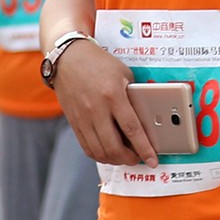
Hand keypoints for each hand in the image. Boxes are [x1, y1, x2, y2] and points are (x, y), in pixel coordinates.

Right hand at [53, 41, 156, 165]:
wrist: (67, 59)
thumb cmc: (99, 63)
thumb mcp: (124, 74)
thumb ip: (134, 96)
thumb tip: (146, 119)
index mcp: (113, 95)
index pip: (132, 129)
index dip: (144, 148)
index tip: (153, 160)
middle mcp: (96, 109)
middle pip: (114, 147)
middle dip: (129, 159)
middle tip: (138, 159)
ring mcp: (83, 118)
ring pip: (100, 151)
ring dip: (115, 160)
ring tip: (125, 157)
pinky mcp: (74, 123)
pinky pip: (87, 148)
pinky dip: (100, 155)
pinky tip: (109, 153)